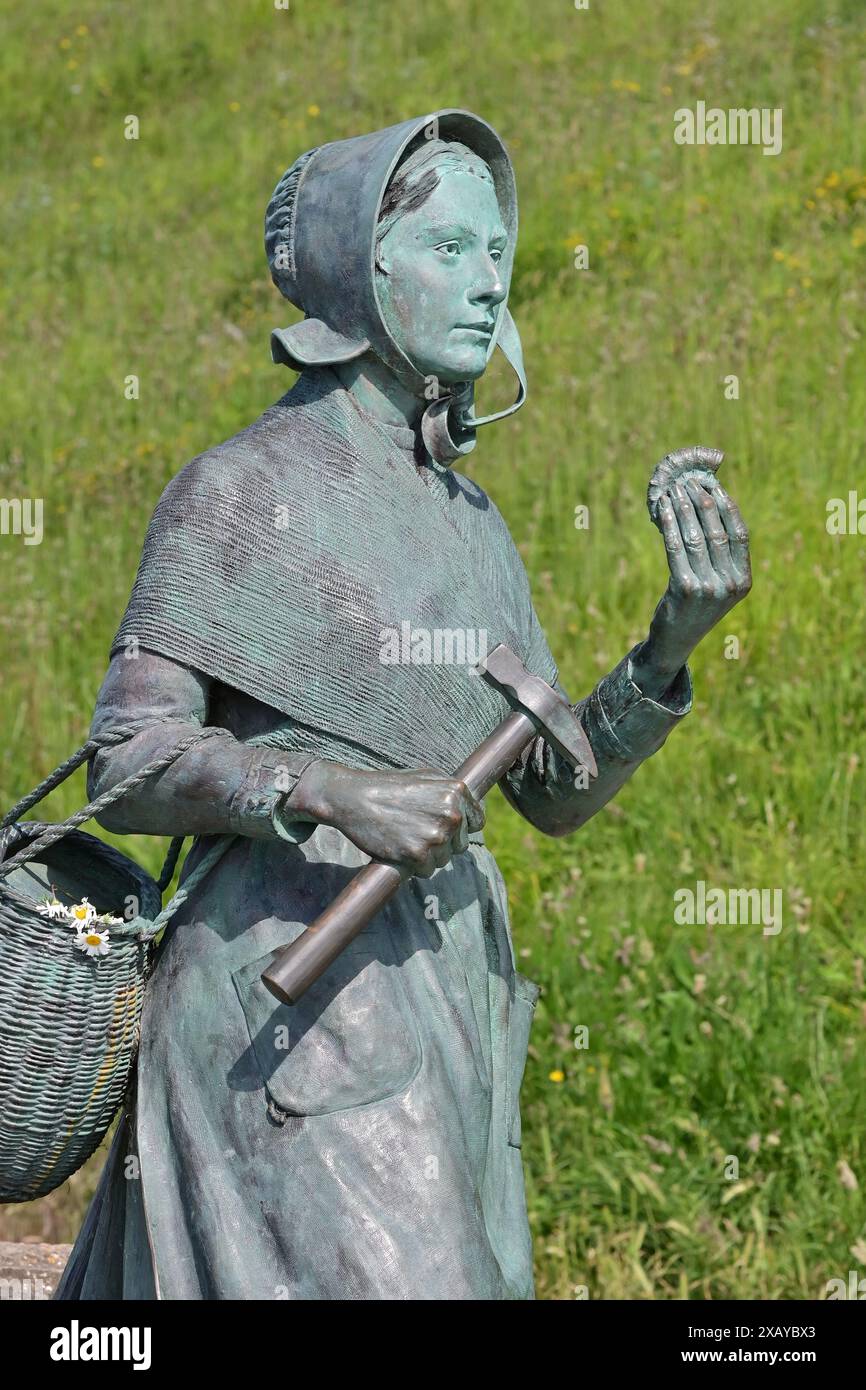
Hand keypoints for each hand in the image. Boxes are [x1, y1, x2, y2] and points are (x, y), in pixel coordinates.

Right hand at [294, 761, 484, 877]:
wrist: (354, 799)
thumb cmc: (390, 786)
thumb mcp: (426, 776)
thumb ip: (452, 790)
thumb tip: (473, 806)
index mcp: (457, 792)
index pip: (477, 822)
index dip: (461, 827)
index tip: (444, 826)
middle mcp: (452, 814)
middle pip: (461, 844)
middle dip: (444, 842)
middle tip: (417, 830)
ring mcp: (436, 836)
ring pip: (444, 859)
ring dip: (428, 855)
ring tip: (406, 837)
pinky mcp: (418, 855)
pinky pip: (428, 871)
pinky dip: (415, 866)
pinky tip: (400, 848)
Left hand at [634, 474, 751, 694]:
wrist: (675, 641)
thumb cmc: (693, 606)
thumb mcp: (715, 582)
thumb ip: (718, 554)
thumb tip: (705, 504)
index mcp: (744, 580)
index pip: (740, 534)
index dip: (726, 506)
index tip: (713, 486)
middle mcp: (731, 584)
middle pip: (716, 531)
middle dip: (701, 502)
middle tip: (687, 483)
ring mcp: (709, 588)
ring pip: (695, 537)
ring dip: (682, 509)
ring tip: (672, 491)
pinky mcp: (685, 589)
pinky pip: (676, 548)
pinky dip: (668, 525)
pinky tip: (661, 510)